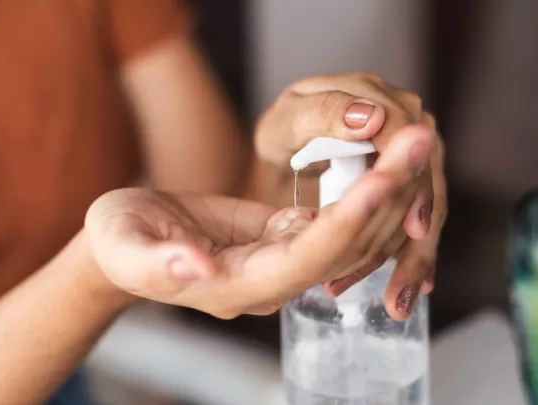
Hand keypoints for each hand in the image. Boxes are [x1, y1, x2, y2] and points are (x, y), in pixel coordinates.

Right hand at [84, 127, 428, 319]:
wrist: (128, 243)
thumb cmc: (121, 243)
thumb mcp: (127, 248)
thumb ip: (160, 264)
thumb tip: (196, 268)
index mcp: (236, 286)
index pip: (305, 259)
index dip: (343, 223)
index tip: (379, 182)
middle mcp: (271, 281)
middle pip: (343, 245)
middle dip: (383, 195)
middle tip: (416, 142)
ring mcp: (283, 261)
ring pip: (349, 231)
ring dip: (385, 187)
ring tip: (413, 140)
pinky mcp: (285, 237)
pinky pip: (337, 219)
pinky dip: (366, 188)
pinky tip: (389, 155)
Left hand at [255, 73, 446, 318]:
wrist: (289, 145)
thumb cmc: (285, 130)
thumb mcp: (290, 119)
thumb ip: (326, 113)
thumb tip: (372, 117)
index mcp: (379, 97)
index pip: (409, 138)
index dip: (413, 183)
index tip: (413, 228)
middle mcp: (406, 122)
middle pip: (426, 180)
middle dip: (417, 239)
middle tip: (399, 287)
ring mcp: (412, 153)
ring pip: (426, 208)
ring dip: (415, 257)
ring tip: (398, 300)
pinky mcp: (410, 181)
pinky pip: (418, 219)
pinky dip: (413, 255)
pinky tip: (412, 287)